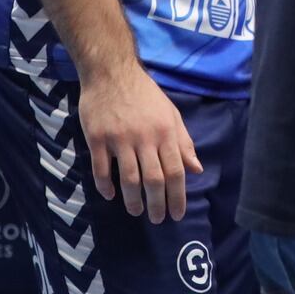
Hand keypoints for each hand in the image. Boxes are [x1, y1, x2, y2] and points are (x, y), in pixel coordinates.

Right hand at [77, 63, 202, 222]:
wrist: (112, 74)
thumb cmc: (146, 96)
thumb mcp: (171, 115)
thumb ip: (183, 143)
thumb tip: (196, 170)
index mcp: (166, 132)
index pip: (176, 171)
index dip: (177, 196)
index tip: (177, 214)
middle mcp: (145, 138)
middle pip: (154, 179)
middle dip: (157, 204)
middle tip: (157, 220)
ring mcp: (120, 138)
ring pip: (128, 178)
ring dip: (133, 200)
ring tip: (137, 211)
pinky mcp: (97, 138)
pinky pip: (101, 168)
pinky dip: (105, 186)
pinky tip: (110, 196)